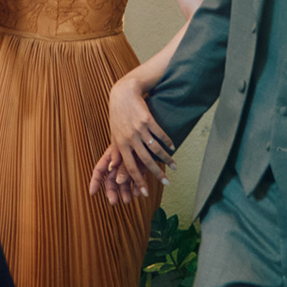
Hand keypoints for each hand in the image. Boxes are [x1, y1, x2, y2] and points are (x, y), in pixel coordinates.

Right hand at [88, 148, 147, 204]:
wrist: (153, 138)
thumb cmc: (137, 142)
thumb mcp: (128, 154)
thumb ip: (123, 167)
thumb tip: (118, 181)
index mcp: (111, 157)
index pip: (99, 170)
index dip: (95, 181)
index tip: (92, 193)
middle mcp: (119, 164)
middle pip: (111, 180)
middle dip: (112, 192)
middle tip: (113, 202)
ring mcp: (129, 168)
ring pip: (124, 183)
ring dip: (125, 192)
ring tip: (128, 200)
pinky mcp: (140, 170)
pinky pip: (137, 181)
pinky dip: (137, 188)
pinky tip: (138, 193)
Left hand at [107, 70, 174, 186]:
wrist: (123, 94)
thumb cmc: (117, 116)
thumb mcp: (114, 134)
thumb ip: (114, 152)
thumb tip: (112, 169)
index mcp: (121, 144)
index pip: (130, 167)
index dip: (138, 181)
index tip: (146, 192)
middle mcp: (130, 138)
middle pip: (145, 160)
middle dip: (157, 174)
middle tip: (167, 183)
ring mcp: (139, 129)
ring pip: (155, 149)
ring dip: (166, 159)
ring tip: (174, 167)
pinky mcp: (148, 120)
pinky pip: (160, 134)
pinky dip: (167, 142)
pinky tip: (173, 148)